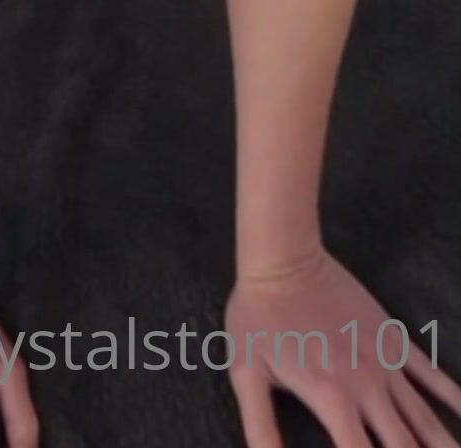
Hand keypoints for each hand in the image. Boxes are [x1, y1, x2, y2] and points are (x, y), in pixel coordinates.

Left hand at [225, 246, 460, 444]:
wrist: (284, 258)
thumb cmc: (259, 317)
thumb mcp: (246, 375)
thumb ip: (261, 429)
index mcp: (333, 402)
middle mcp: (368, 389)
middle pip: (404, 446)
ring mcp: (385, 363)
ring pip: (424, 418)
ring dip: (443, 445)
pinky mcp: (393, 339)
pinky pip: (431, 373)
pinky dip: (453, 396)